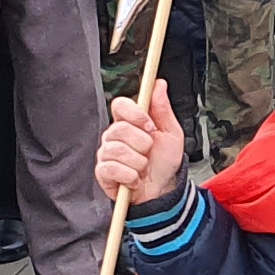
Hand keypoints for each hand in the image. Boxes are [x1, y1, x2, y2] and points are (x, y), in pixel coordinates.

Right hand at [97, 84, 186, 199]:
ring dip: (139, 163)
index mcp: (129, 122)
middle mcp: (114, 135)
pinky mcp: (103, 171)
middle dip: (142, 144)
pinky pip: (112, 169)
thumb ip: (163, 109)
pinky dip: (130, 176)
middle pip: (120, 129)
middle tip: (149, 152)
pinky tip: (135, 178)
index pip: (120, 105)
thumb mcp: (171, 133)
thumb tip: (158, 84)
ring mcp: (106, 153)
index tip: (150, 127)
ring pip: (118, 151)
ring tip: (143, 167)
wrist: (162, 190)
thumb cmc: (164, 161)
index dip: (136, 115)